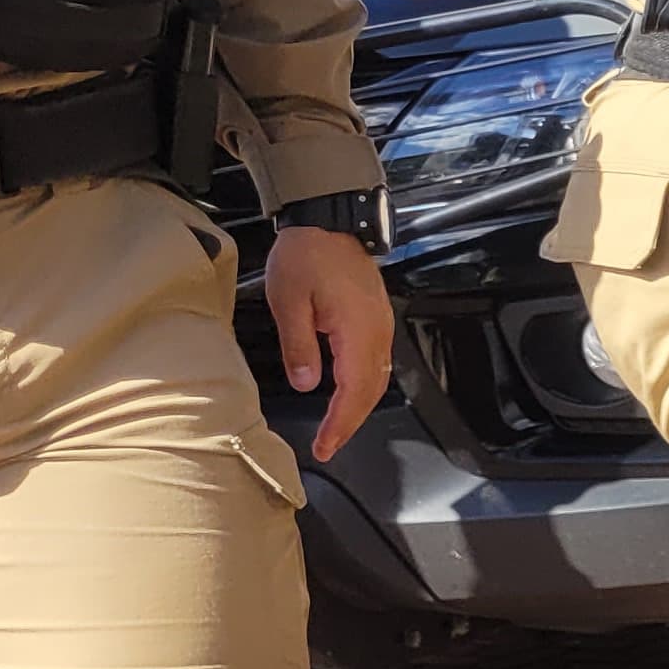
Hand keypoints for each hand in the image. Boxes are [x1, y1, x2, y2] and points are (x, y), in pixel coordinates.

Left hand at [264, 225, 396, 462]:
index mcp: (358, 331)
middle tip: (328, 446)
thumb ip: (298, 345)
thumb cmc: (306, 255)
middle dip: (350, 423)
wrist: (330, 221)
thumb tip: (306, 384)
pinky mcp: (376, 320)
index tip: (324, 446)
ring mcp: (380, 327)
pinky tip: (346, 394)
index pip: (354, 391)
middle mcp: (377, 334)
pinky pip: (376, 363)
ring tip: (335, 427)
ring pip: (377, 379)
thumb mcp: (288, 300)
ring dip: (358, 407)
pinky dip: (362, 387)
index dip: (340, 423)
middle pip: (372, 392)